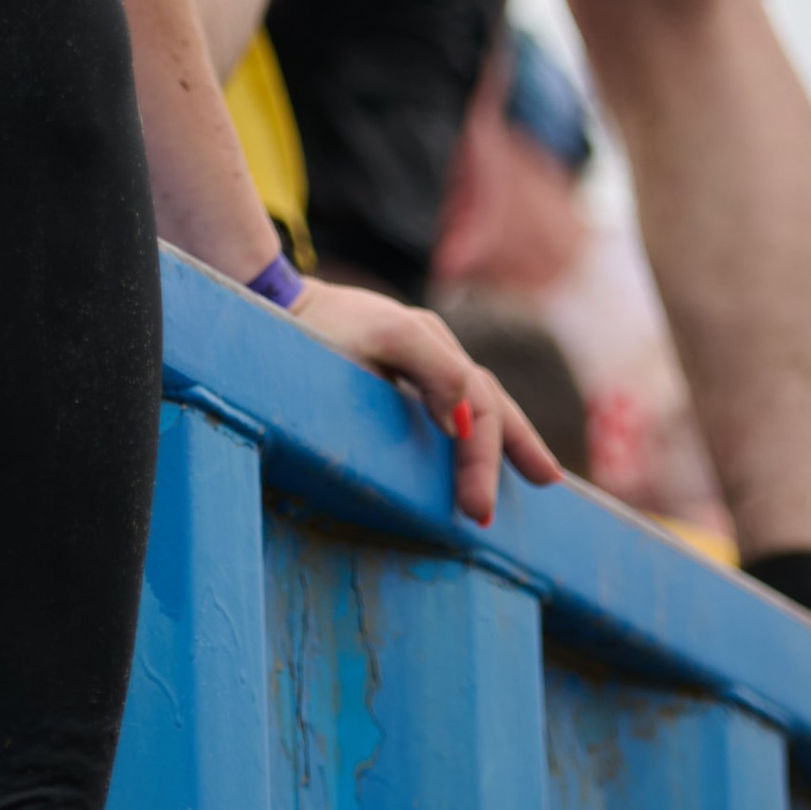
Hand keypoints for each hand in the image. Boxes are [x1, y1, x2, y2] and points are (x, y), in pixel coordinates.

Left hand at [288, 276, 562, 526]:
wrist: (266, 302)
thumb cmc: (315, 326)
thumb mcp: (376, 338)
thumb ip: (432, 367)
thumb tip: (466, 420)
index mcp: (430, 340)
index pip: (476, 403)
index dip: (481, 457)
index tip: (474, 507)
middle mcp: (432, 347)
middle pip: (488, 400)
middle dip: (510, 451)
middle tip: (516, 502)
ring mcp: (418, 358)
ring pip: (481, 401)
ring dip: (511, 439)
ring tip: (543, 476)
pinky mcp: (400, 372)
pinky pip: (457, 404)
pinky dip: (482, 429)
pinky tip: (493, 455)